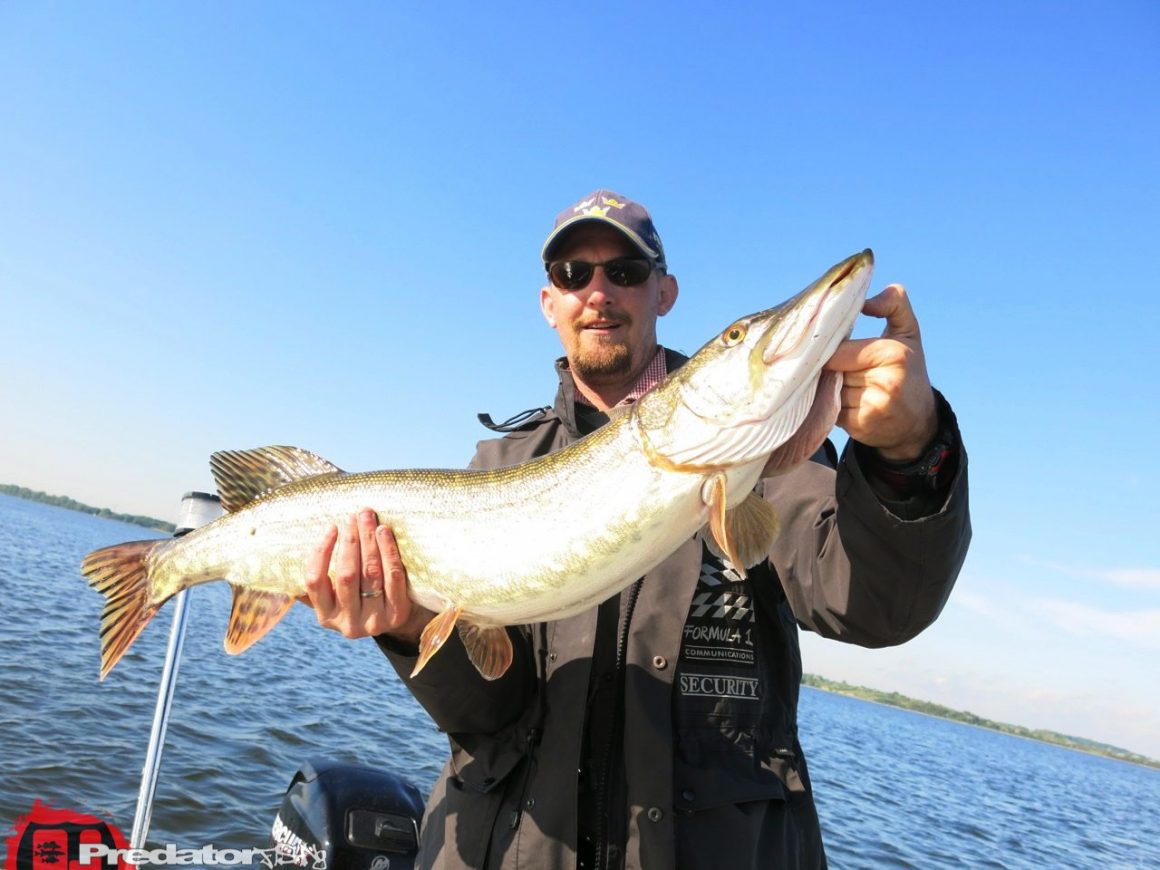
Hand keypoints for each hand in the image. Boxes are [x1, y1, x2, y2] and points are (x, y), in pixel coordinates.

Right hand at [303, 508, 432, 643]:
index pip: (315, 581)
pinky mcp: (397, 615)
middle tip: (353, 517)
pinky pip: (394, 578)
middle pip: (346, 575)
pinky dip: (389, 552)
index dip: (321, 552)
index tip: (332, 527)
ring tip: (368, 519)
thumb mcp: (335, 598)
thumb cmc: (359, 598)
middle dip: (349, 541)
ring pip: (370, 574)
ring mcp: (374, 621)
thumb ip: (319, 582)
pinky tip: (384, 533)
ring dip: (369, 541)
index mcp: (325, 616)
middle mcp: (348, 622)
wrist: (394, 620)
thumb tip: (295, 550)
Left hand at [825, 283, 937, 460]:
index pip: (838, 348)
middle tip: (846, 370)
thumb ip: (894, 304)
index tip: (834, 349)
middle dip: (832, 369)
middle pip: (832, 369)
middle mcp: (885, 381)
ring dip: (831, 388)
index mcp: (893, 353)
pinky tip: (850, 404)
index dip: (831, 349)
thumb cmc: (909, 370)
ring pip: (828, 389)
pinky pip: (829, 410)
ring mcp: (873, 407)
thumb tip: (866, 300)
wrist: (918, 422)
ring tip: (851, 388)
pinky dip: (832, 406)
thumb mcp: (908, 333)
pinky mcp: (861, 426)